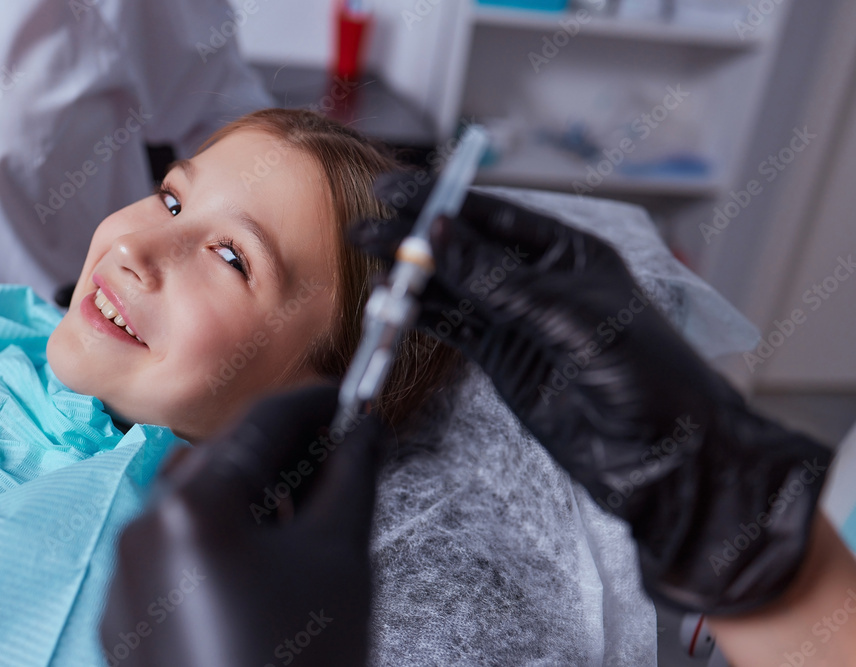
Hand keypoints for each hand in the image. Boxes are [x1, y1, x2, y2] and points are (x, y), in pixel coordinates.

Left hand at [100, 384, 380, 666]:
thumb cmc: (303, 663)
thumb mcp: (339, 557)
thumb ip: (351, 475)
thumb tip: (365, 428)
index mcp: (190, 508)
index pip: (261, 424)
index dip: (313, 404)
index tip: (348, 399)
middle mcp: (141, 531)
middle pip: (220, 458)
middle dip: (280, 450)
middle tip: (335, 457)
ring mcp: (126, 578)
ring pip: (192, 503)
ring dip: (249, 492)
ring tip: (303, 514)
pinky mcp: (125, 618)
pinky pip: (174, 551)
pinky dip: (219, 537)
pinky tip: (262, 564)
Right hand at [350, 173, 832, 614]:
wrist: (667, 458)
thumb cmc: (645, 375)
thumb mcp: (566, 316)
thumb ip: (495, 278)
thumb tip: (438, 233)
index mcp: (569, 253)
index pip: (493, 216)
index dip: (442, 202)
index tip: (393, 192)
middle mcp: (541, 281)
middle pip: (467, 250)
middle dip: (417, 238)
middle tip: (365, 227)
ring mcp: (521, 323)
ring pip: (455, 290)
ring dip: (414, 279)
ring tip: (369, 261)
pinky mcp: (506, 361)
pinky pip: (456, 329)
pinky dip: (424, 318)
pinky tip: (394, 305)